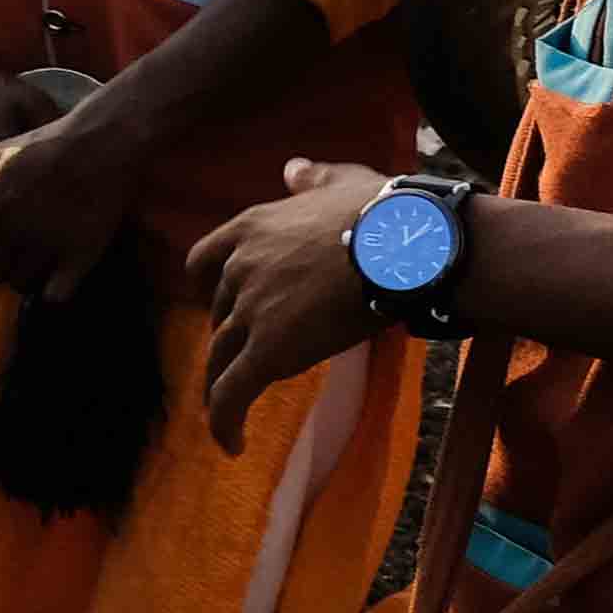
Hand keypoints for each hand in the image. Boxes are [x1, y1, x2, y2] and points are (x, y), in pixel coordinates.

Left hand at [0, 87, 147, 302]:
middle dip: (2, 263)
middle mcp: (11, 232)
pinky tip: (61, 276)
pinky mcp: (78, 257)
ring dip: (26, 277)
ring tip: (41, 261)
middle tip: (22, 250)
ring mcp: (44, 247)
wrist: (101, 144)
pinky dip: (54, 292)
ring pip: (19, 285)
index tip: (7, 231)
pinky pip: (55, 296)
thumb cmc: (47, 145)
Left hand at [186, 159, 393, 448]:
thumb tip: (292, 169)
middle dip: (234, 333)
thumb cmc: (386, 213)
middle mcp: (239, 269)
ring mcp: (250, 310)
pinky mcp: (268, 351)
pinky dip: (223, 420)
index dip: (209, 285)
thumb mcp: (341, 181)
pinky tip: (230, 444)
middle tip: (257, 354)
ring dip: (223, 382)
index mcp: (250, 228)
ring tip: (230, 409)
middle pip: (220, 313)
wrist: (407, 246)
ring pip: (222, 357)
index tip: (217, 300)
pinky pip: (232, 393)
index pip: (204, 261)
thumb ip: (311, 179)